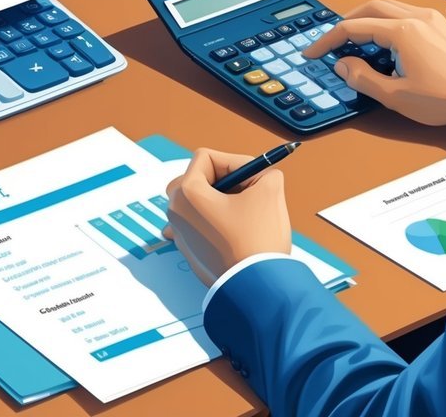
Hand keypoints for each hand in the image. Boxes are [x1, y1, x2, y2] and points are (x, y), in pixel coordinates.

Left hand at [163, 148, 291, 285]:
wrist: (257, 288)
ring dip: (219, 201)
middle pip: (196, 178)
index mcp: (186, 192)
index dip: (234, 162)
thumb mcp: (269, 191)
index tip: (253, 179)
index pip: (206, 158)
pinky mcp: (189, 251)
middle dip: (222, 181)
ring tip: (243, 214)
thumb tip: (261, 174)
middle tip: (246, 193)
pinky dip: (214, 221)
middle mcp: (175, 211)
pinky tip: (231, 229)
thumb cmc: (258, 239)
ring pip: (197, 202)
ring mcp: (180, 233)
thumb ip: (264, 172)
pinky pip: (198, 225)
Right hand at [302, 0, 445, 125]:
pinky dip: (385, 20)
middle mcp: (416, 17)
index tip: (313, 52)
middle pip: (370, 8)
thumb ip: (363, 78)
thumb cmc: (445, 98)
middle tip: (331, 41)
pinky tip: (383, 39)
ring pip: (388, 6)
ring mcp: (430, 19)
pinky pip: (404, 12)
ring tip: (354, 38)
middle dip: (345, 22)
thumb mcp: (396, 96)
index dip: (328, 40)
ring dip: (366, 18)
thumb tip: (343, 65)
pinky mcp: (440, 25)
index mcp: (403, 32)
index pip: (353, 28)